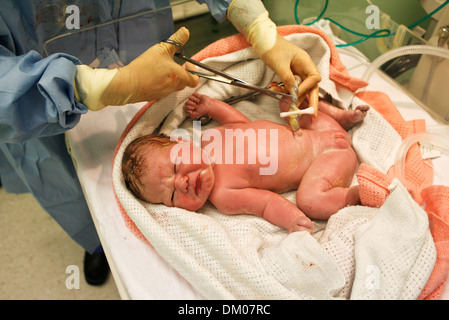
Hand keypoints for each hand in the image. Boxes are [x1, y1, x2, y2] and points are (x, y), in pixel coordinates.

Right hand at [74, 27, 199, 110]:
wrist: (127, 84)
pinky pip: (163, 90)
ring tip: (162, 69)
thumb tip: (186, 31)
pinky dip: (162, 83)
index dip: (194, 72)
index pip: (194, 80)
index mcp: (178, 76)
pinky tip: (153, 76)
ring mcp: (164, 93)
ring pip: (174, 86)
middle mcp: (173, 87)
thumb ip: (176, 41)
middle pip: (184, 82)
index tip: (186, 63)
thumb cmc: (145, 66)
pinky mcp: (154, 96)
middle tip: (174, 64)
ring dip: (172, 78)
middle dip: (182, 73)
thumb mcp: (161, 49)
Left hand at [185, 92, 212, 118]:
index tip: (193, 108)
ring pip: (189, 97)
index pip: (186, 107)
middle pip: (186, 102)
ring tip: (198, 101)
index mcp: (191, 108)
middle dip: (191, 103)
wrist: (209, 105)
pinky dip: (196, 95)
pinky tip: (199, 98)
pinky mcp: (197, 95)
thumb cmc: (203, 110)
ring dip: (194, 99)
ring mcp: (194, 99)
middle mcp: (192, 103)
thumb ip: (191, 114)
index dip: (189, 107)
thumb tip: (187, 110)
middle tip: (195, 105)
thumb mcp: (197, 113)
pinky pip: (193, 93)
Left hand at [261, 34, 320, 115]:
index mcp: (305, 62)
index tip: (296, 94)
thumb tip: (294, 91)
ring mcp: (297, 71)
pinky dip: (284, 90)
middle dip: (312, 101)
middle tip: (312, 115)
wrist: (262, 40)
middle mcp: (304, 67)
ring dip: (291, 95)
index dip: (307, 88)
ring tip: (280, 96)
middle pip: (312, 86)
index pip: (314, 78)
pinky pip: (290, 86)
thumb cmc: (272, 47)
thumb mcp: (279, 64)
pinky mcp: (290, 74)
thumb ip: (287, 78)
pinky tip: (274, 89)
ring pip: (300, 88)